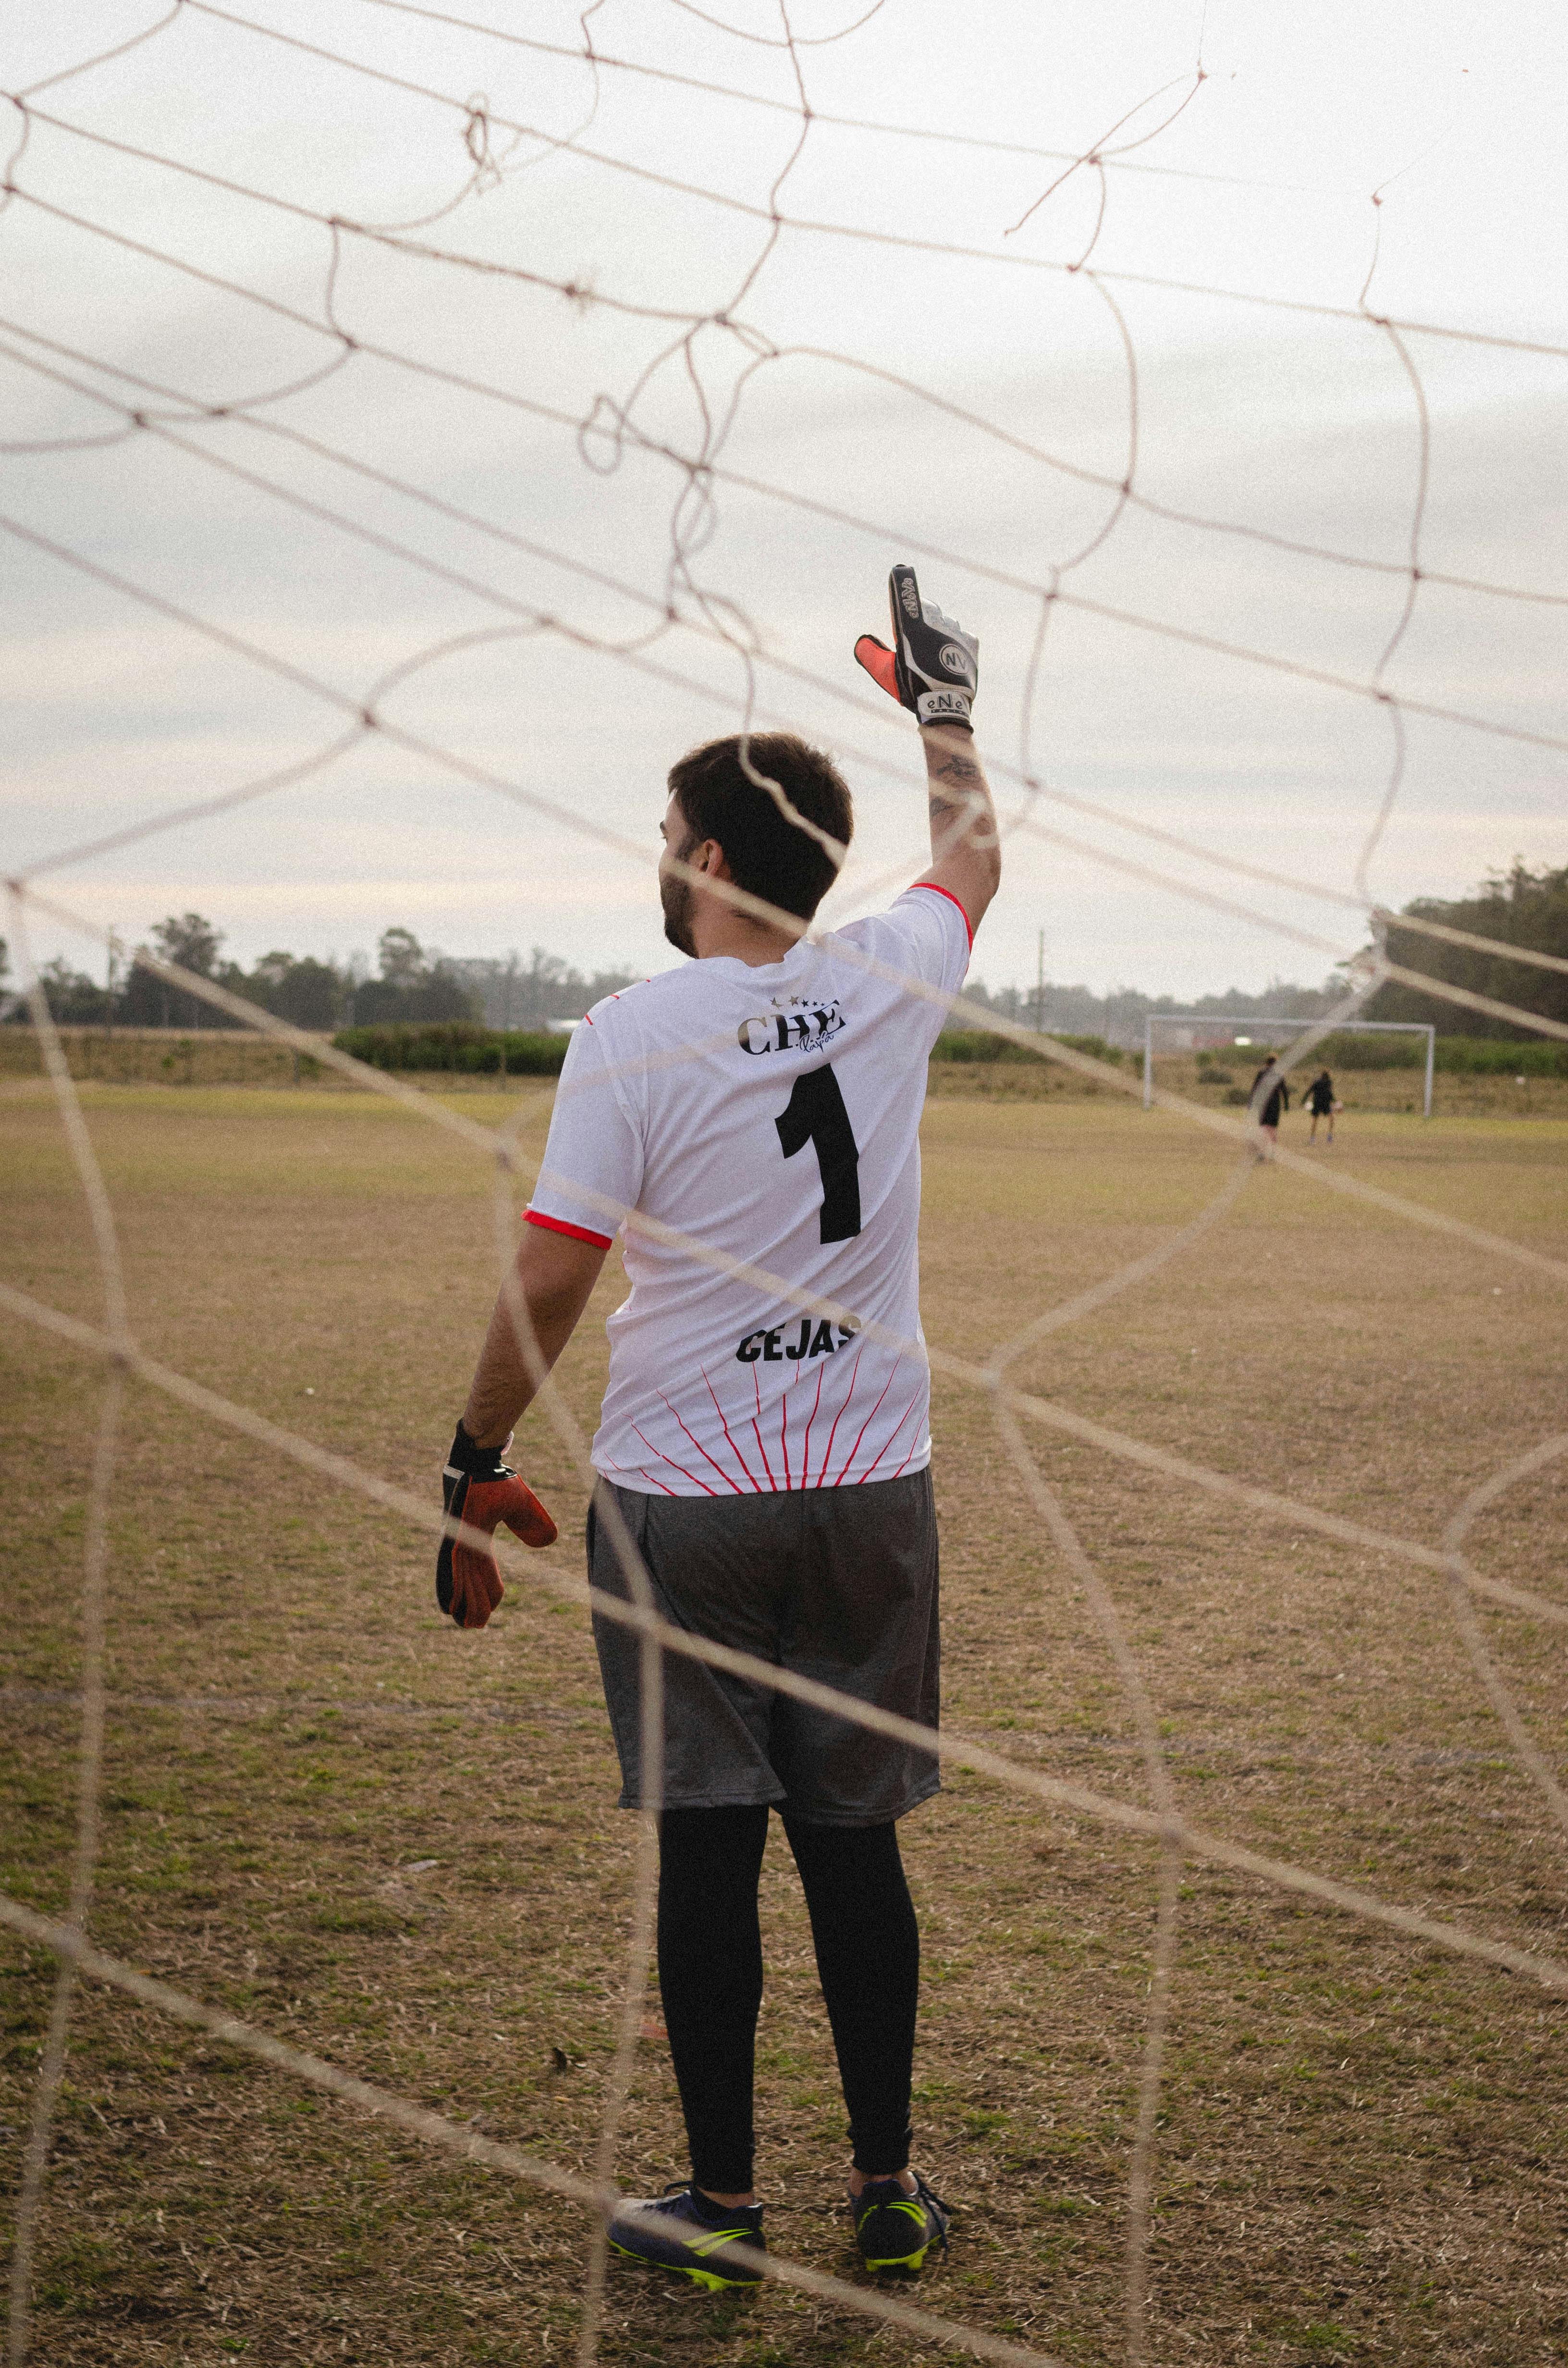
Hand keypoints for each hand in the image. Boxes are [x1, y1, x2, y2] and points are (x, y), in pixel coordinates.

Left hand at [437, 1421, 556, 1628]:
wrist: (478, 1461)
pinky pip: (450, 1569)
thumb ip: (531, 1523)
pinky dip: (449, 1588)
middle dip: (474, 1603)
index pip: (485, 1569)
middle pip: (470, 1580)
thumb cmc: (496, 1478)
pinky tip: (446, 1606)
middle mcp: (465, 1540)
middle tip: (475, 1627)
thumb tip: (547, 1542)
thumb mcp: (521, 1504)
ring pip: (460, 1579)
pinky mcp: (451, 1536)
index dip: (489, 1589)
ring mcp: (456, 1539)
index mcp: (479, 1535)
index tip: (493, 1607)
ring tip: (463, 1624)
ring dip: (463, 1602)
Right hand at [854, 564, 978, 728]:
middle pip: (927, 608)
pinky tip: (949, 656)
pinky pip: (962, 633)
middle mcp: (935, 625)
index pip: (905, 599)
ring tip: (934, 652)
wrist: (945, 705)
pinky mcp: (970, 642)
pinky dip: (955, 641)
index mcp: (911, 630)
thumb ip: (871, 655)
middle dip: (920, 616)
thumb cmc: (912, 688)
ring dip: (939, 629)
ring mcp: (954, 632)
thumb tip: (862, 641)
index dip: (902, 583)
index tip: (900, 569)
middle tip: (916, 639)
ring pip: (945, 621)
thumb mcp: (886, 674)